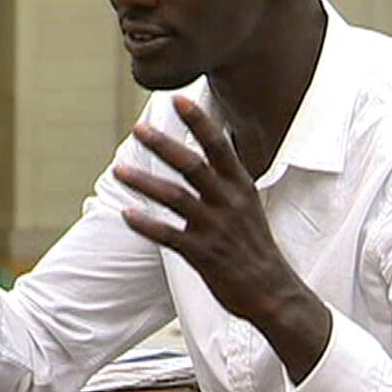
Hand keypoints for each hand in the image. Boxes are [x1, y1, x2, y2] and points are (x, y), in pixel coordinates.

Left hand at [114, 95, 329, 380]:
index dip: (199, 122)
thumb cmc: (254, 245)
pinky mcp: (203, 254)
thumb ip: (227, 177)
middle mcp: (229, 203)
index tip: (178, 99)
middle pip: (193, 166)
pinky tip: (126, 214)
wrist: (273, 292)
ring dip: (144, 182)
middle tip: (139, 128)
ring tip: (118, 170)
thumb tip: (215, 142)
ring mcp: (216, 228)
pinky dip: (146, 224)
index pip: (219, 146)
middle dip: (164, 145)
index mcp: (241, 186)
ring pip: (176, 197)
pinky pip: (169, 235)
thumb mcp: (248, 204)